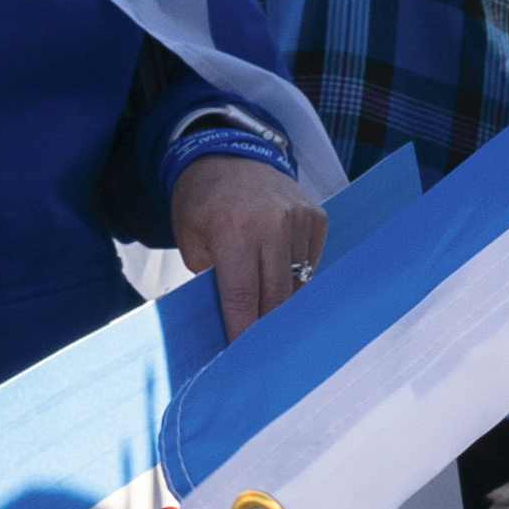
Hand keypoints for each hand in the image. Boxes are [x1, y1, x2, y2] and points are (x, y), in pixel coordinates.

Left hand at [170, 153, 324, 337]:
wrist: (228, 155)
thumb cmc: (202, 201)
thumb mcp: (191, 240)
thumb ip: (209, 276)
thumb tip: (228, 315)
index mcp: (233, 231)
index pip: (243, 295)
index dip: (243, 328)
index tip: (242, 353)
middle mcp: (272, 224)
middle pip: (277, 293)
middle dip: (266, 323)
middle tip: (257, 345)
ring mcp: (299, 219)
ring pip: (299, 281)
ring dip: (284, 302)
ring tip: (271, 318)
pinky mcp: (316, 217)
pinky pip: (312, 262)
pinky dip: (297, 277)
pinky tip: (281, 280)